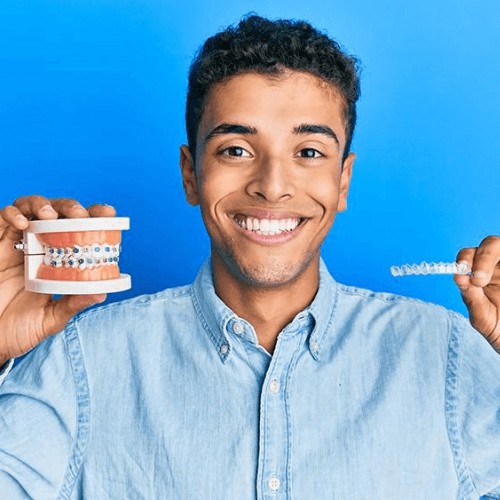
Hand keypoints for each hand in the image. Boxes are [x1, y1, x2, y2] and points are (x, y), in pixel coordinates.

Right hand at [0, 195, 115, 365]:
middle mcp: (38, 247)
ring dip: (42, 204)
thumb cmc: (18, 329)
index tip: (108, 213)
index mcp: (57, 261)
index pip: (78, 231)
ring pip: (29, 207)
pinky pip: (0, 218)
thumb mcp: (50, 318)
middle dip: (71, 207)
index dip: (93, 217)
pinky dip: (11, 214)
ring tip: (50, 215)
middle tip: (80, 215)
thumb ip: (72, 304)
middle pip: (57, 213)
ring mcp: (15, 243)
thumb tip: (100, 293)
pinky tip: (22, 223)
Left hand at [454, 236, 499, 350]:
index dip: (464, 259)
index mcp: (480, 274)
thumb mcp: (483, 318)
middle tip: (479, 279)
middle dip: (483, 257)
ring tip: (485, 280)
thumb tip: (459, 278)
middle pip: (491, 244)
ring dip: (492, 257)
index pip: (468, 255)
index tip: (461, 273)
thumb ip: (471, 298)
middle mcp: (498, 266)